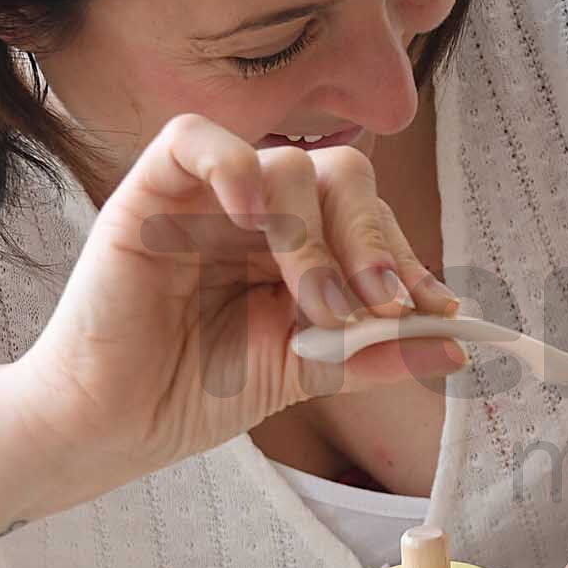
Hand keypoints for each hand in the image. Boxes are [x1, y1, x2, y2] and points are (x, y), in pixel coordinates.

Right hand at [4, 117, 467, 513]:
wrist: (111, 427)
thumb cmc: (192, 394)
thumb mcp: (304, 371)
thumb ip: (374, 352)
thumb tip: (456, 346)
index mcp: (298, 246)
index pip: (368, 218)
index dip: (406, 255)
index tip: (433, 309)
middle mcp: (258, 213)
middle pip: (341, 177)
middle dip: (372, 241)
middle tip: (382, 305)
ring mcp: (206, 198)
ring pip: (287, 163)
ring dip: (316, 238)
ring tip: (316, 306)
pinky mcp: (149, 191)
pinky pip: (195, 139)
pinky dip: (235, 164)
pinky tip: (253, 215)